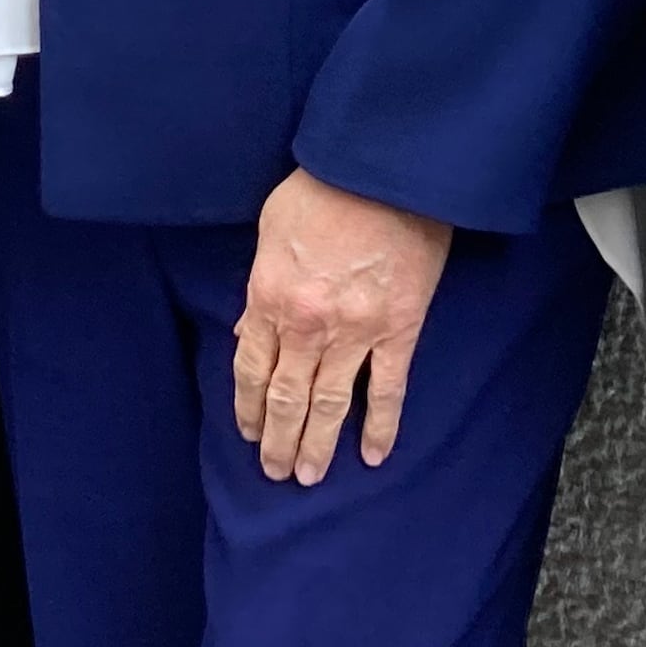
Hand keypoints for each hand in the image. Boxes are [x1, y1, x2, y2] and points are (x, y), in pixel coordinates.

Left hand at [231, 168, 451, 485]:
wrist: (386, 170)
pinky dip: (380, 426)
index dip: (248, 407)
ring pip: (331, 403)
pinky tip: (372, 456)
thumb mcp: (271, 227)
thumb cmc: (324, 187)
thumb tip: (247, 330)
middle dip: (278, 440)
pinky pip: (388, 389)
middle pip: (287, 397)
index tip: (248, 433)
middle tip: (276, 473)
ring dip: (318, 444)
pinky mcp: (398, 330)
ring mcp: (355, 332)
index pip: (252, 369)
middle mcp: (308, 326)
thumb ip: (259, 282)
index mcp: (270, 298)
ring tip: (309, 476)